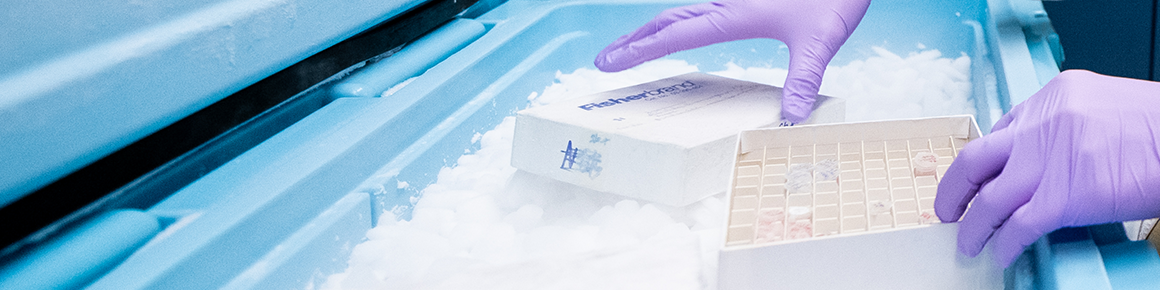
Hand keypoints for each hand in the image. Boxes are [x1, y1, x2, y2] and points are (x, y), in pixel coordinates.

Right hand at [593, 0, 869, 122]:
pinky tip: (678, 29)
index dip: (639, 50)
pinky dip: (676, 22)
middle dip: (633, 42)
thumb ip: (803, 78)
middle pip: (666, 21)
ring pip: (680, 12)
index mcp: (734, 15)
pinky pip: (698, 10)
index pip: (675, 35)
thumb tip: (792, 118)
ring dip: (651, 30)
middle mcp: (726, 3)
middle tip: (603, 60)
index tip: (610, 62)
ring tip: (629, 47)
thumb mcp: (821, 40)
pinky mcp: (744, 0)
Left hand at [936, 70, 1159, 266]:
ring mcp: (1048, 162)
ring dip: (970, 227)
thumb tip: (1048, 154)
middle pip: (973, 160)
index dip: (985, 161)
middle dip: (951, 190)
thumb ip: (1068, 125)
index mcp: (1053, 97)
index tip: (977, 179)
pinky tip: (1001, 253)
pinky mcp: (1063, 197)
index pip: (1002, 130)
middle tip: (944, 211)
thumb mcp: (1105, 107)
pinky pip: (1017, 226)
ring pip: (987, 199)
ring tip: (967, 244)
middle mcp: (1041, 126)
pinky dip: (1003, 244)